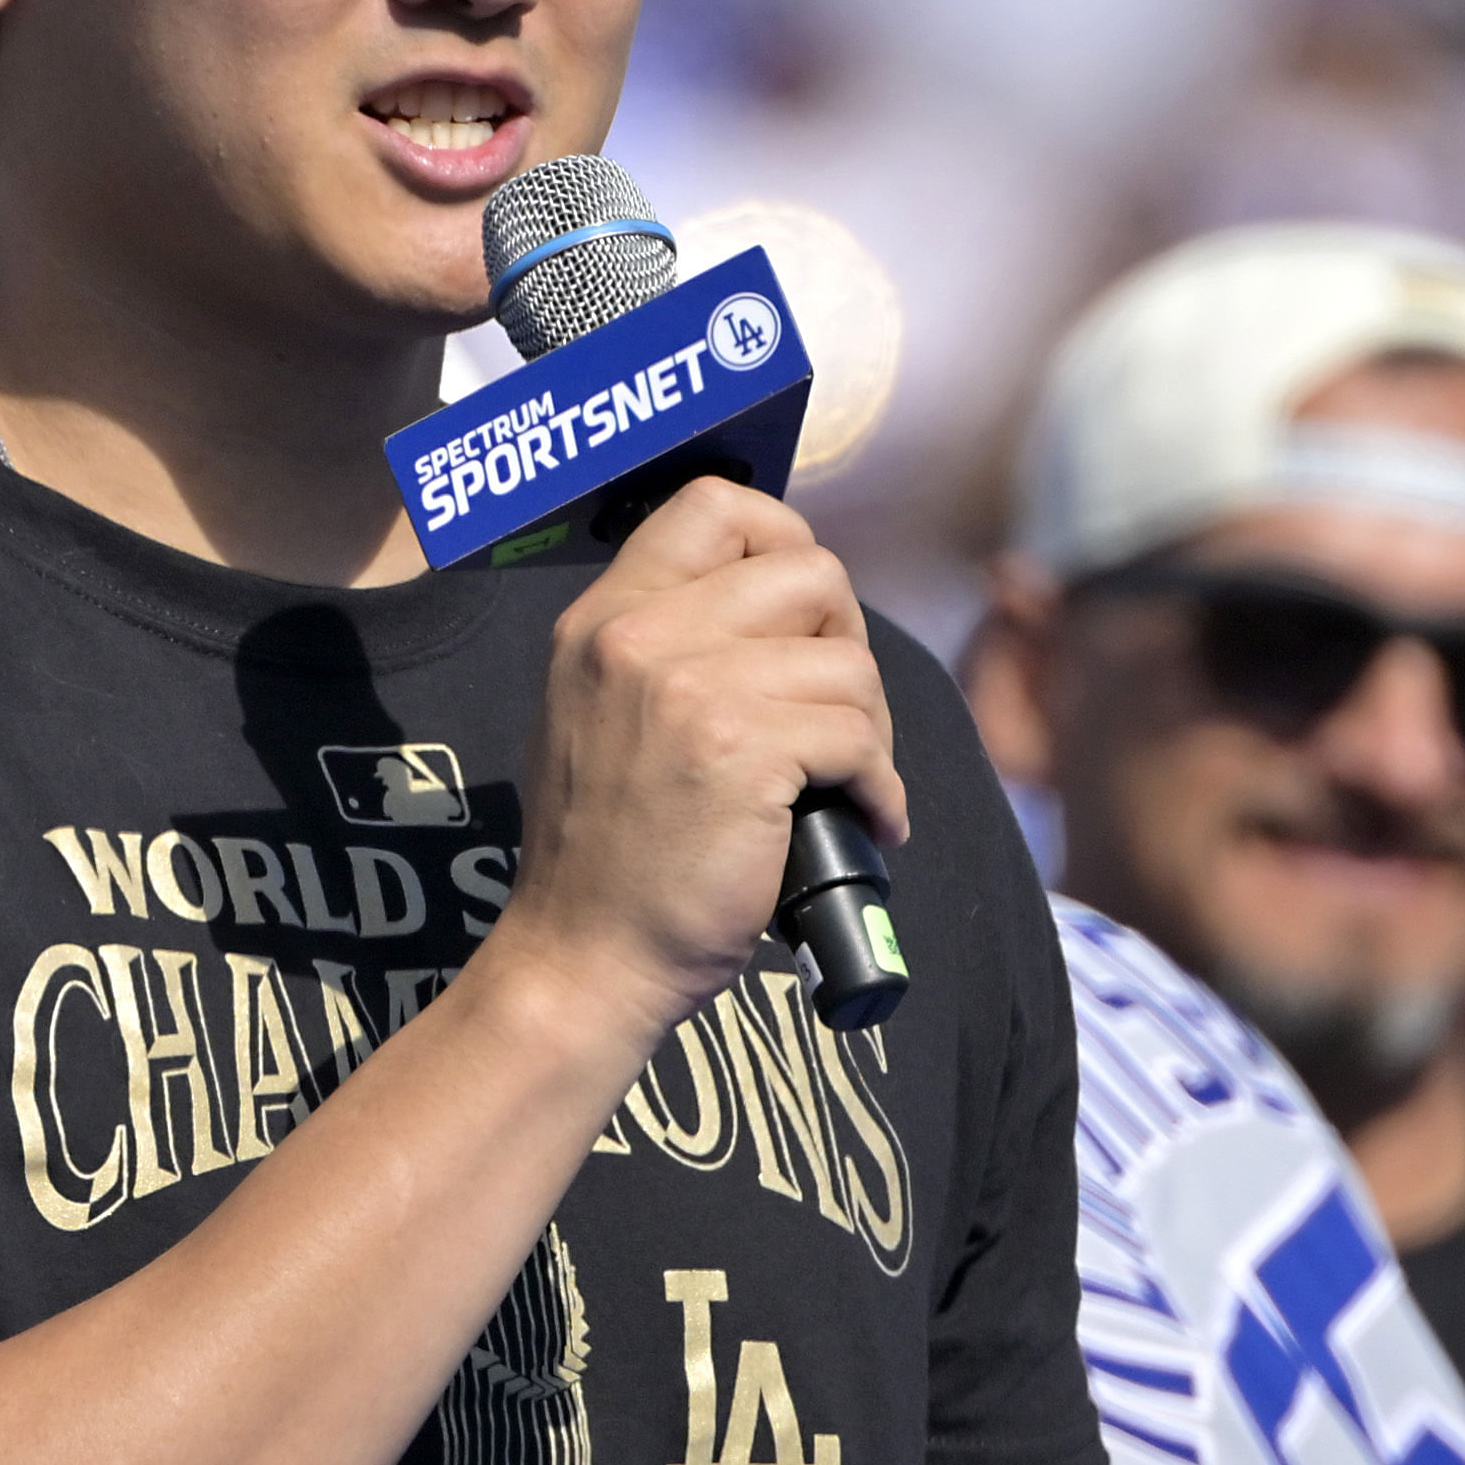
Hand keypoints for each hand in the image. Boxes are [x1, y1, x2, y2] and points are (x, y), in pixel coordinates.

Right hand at [485, 480, 907, 1041]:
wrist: (584, 958)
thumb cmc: (603, 858)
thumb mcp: (591, 715)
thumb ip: (658, 647)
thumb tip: (769, 610)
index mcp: (604, 618)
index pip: (716, 505)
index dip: (786, 541)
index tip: (806, 614)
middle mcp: (640, 638)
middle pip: (808, 572)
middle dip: (846, 642)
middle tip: (837, 712)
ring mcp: (691, 691)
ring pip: (847, 663)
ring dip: (870, 728)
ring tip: (847, 780)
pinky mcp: (745, 754)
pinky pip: (858, 738)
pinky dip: (880, 786)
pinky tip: (865, 818)